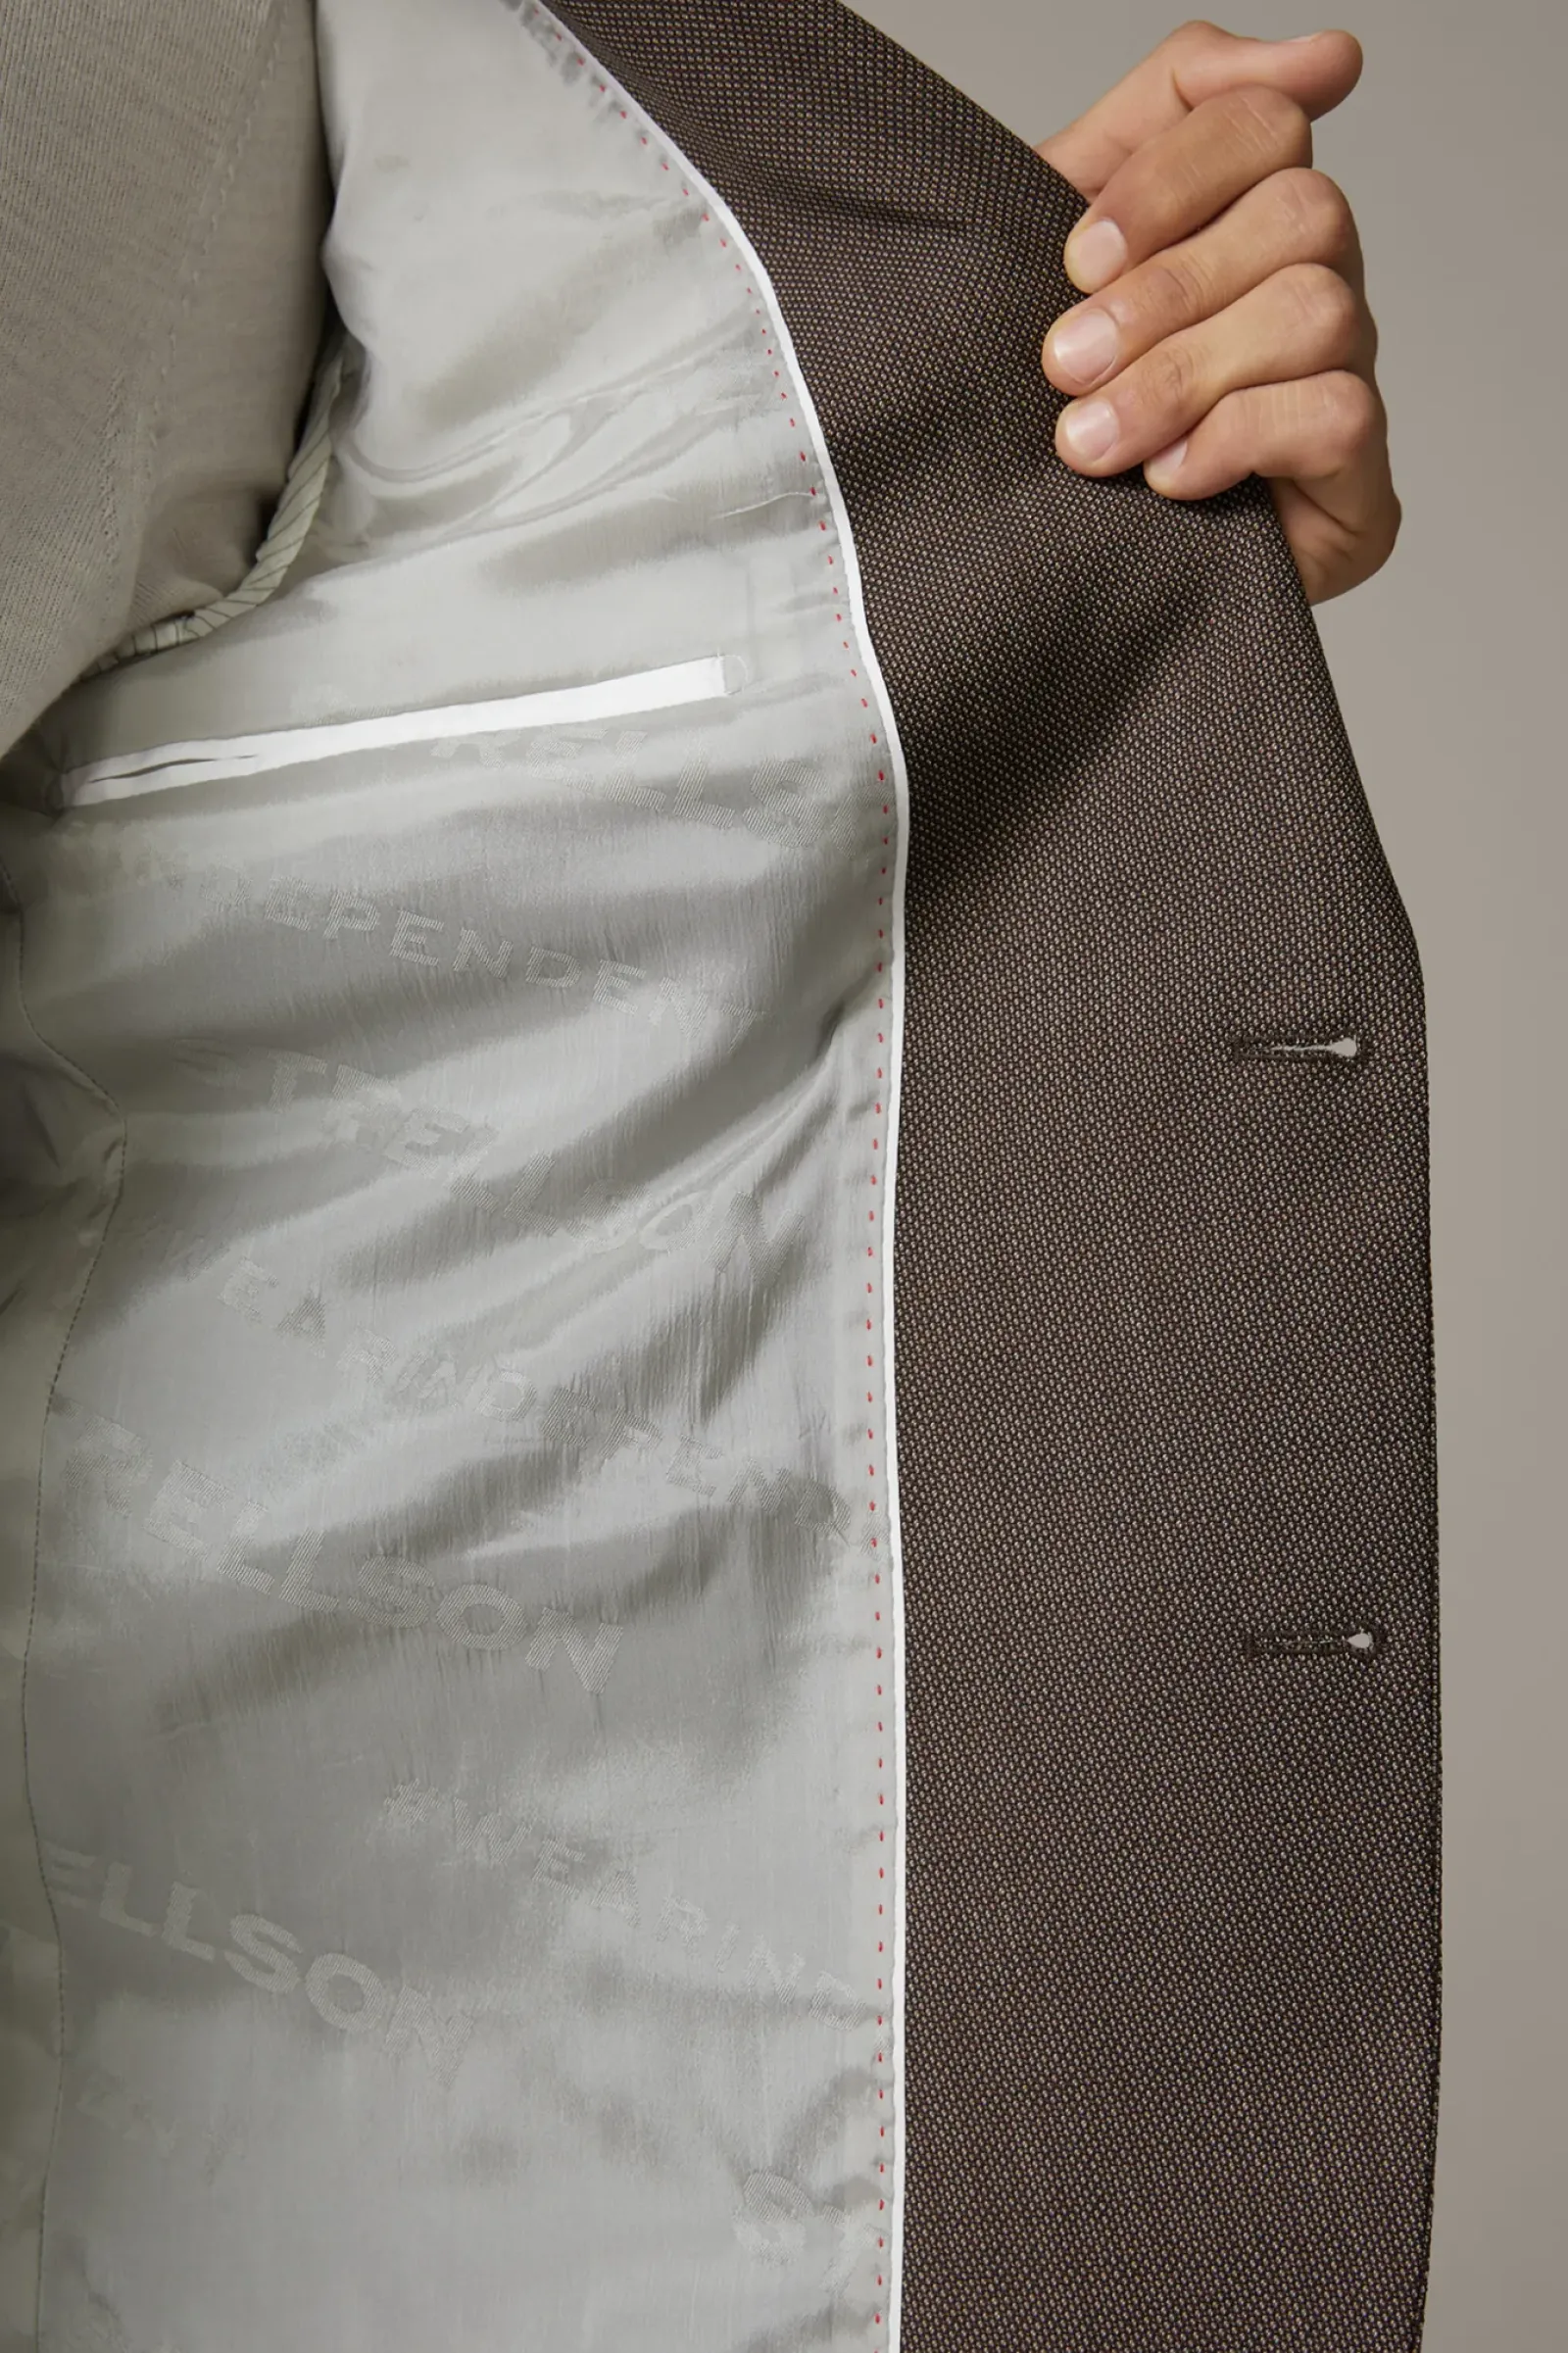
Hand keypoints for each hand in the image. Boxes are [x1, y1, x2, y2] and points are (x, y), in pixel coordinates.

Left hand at [1034, 21, 1400, 604]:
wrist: (1024, 573)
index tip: (1079, 259)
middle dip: (1165, 290)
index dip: (1171, 176)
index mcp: (1243, 219)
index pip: (1262, 120)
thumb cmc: (1044, 412)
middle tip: (1064, 365)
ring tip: (1088, 443)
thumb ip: (1159, 121)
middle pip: (1302, 210)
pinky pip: (1339, 414)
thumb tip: (1326, 57)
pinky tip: (1168, 481)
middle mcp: (1312, 287)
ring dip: (1182, 375)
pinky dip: (1235, 440)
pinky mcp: (1358, 490)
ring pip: (1318, 309)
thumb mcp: (1054, 246)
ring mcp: (1342, 384)